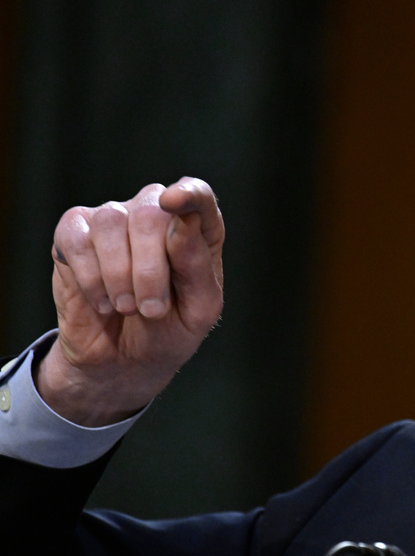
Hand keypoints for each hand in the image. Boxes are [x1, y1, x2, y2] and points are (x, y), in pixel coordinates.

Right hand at [35, 177, 224, 425]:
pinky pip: (77, 239)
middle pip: (151, 213)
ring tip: (128, 307)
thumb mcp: (197, 310)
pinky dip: (90, 277)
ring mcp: (113, 220)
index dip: (189, 194)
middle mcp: (155, 215)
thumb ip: (197, 265)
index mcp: (195, 231)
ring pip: (111, 222)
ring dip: (120, 276)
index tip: (176, 202)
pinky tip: (102, 302)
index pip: (198, 196)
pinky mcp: (74, 234)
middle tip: (152, 310)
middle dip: (150, 269)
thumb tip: (183, 220)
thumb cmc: (169, 331)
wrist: (122, 362)